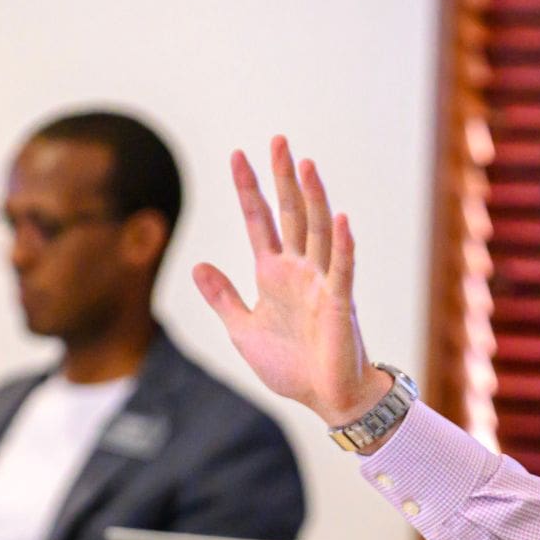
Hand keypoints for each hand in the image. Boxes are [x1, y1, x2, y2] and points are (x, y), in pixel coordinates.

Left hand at [194, 136, 389, 426]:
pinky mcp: (340, 303)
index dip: (248, 189)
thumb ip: (222, 298)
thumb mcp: (242, 330)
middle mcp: (299, 269)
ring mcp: (322, 282)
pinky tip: (340, 218)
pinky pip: (343, 269)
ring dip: (313, 197)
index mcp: (274, 273)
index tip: (236, 156)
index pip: (259, 220)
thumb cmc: (291, 365)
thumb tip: (197, 265)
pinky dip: (342, 244)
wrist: (326, 398)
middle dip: (282, 177)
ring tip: (304, 165)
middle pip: (290, 213)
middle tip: (277, 140)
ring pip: (317, 230)